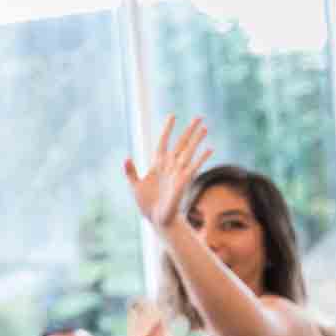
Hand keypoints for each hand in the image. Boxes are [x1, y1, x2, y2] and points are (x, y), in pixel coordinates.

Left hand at [124, 115, 213, 230]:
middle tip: (198, 116)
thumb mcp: (135, 186)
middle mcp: (170, 166)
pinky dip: (201, 158)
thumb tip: (126, 158)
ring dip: (197, 140)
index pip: (163, 142)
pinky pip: (194, 167)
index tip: (172, 115)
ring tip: (205, 127)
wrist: (157, 219)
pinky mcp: (183, 182)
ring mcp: (178, 173)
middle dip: (189, 130)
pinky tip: (210, 148)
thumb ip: (131, 172)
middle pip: (181, 144)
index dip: (167, 129)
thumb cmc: (147, 204)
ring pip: (188, 152)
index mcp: (158, 165)